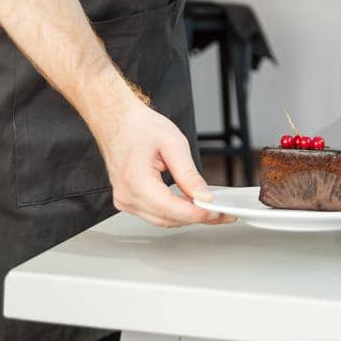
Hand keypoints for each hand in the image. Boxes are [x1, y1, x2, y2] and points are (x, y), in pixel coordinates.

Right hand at [91, 92, 233, 227]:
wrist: (117, 121)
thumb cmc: (139, 127)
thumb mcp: (173, 144)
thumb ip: (189, 174)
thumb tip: (204, 196)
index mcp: (135, 180)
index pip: (171, 209)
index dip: (198, 213)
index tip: (219, 213)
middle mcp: (127, 195)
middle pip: (168, 218)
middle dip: (197, 216)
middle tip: (223, 213)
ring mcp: (125, 200)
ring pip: (163, 220)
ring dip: (187, 217)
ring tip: (211, 209)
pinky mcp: (128, 200)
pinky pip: (155, 214)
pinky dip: (174, 212)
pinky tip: (190, 205)